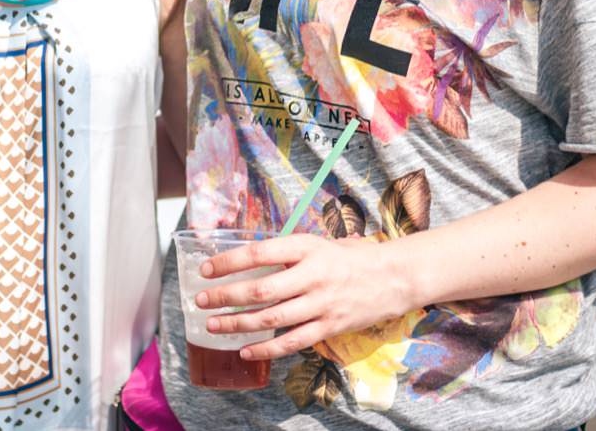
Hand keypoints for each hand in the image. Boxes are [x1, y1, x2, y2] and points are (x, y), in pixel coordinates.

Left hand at [192, 234, 422, 360]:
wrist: (394, 277)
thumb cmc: (350, 257)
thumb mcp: (317, 243)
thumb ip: (286, 253)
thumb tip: (245, 258)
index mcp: (306, 247)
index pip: (258, 253)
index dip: (228, 262)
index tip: (205, 270)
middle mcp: (312, 275)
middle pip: (260, 289)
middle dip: (225, 296)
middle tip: (201, 301)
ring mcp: (321, 303)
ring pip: (272, 318)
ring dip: (238, 324)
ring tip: (213, 326)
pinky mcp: (329, 327)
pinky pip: (292, 342)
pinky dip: (266, 349)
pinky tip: (245, 351)